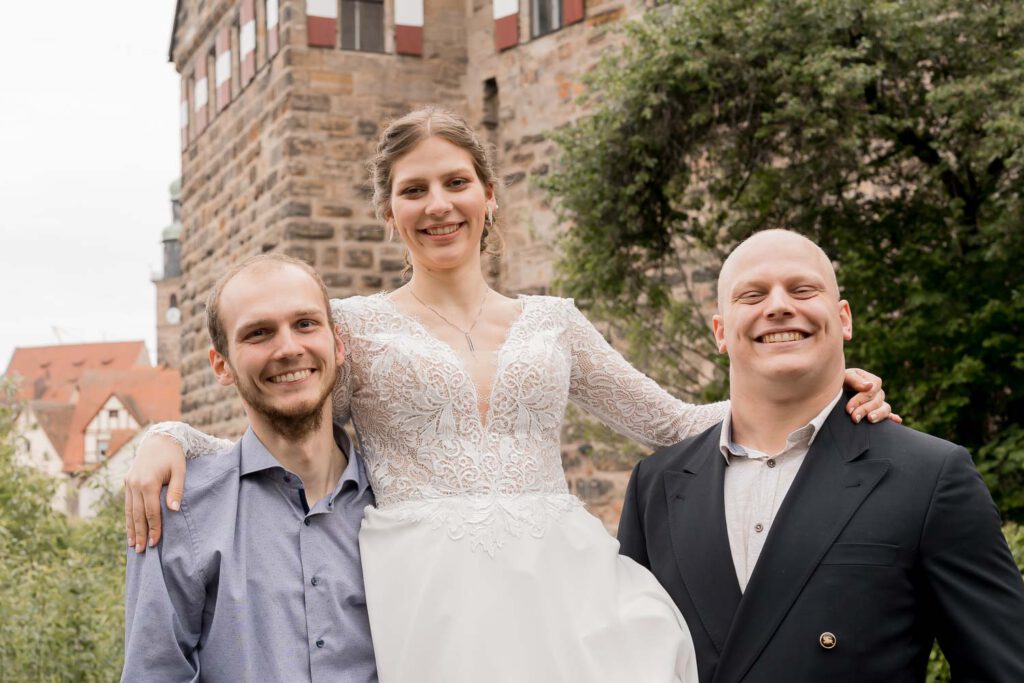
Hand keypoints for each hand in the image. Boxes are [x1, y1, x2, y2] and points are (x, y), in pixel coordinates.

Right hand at [124, 434, 185, 552]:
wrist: (159, 439)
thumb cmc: (173, 456)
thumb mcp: (180, 470)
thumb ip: (177, 490)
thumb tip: (173, 510)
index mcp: (148, 482)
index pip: (151, 512)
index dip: (154, 529)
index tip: (156, 543)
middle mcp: (135, 484)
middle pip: (137, 515)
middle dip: (140, 534)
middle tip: (141, 551)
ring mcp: (129, 483)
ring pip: (129, 511)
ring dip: (131, 529)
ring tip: (133, 545)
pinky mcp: (127, 482)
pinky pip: (127, 504)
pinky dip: (128, 517)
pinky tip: (129, 529)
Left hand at [843, 368, 901, 424]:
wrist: (836, 390)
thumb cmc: (840, 382)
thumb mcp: (845, 377)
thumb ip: (855, 380)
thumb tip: (869, 386)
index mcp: (872, 381)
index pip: (872, 390)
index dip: (860, 400)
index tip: (848, 409)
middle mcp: (878, 392)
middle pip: (877, 401)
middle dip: (864, 410)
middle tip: (854, 418)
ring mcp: (879, 402)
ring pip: (885, 408)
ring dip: (879, 415)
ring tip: (870, 419)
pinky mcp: (878, 412)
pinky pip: (888, 415)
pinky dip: (893, 417)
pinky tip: (897, 420)